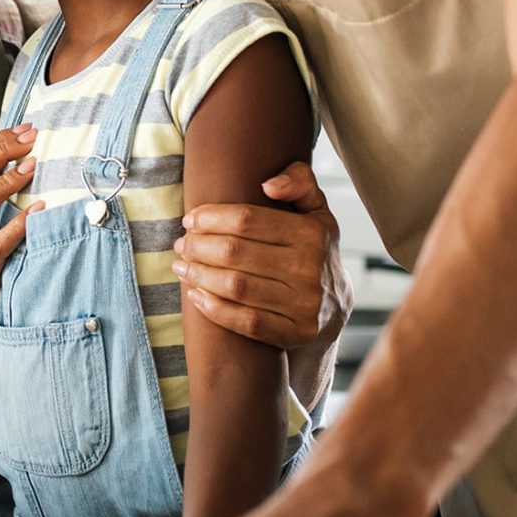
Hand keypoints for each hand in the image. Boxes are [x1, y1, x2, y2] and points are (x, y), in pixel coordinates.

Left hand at [172, 161, 348, 350]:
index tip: (190, 220)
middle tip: (181, 245)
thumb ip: (300, 184)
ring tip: (181, 267)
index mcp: (313, 234)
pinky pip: (246, 322)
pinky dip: (215, 309)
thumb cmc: (313, 251)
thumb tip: (268, 184)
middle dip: (198, 246)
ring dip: (199, 276)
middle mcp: (311, 269)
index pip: (248, 220)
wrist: (335, 307)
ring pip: (236, 287)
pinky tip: (196, 295)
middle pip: (235, 253)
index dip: (211, 218)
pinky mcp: (296, 333)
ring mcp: (305, 305)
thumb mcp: (315, 212)